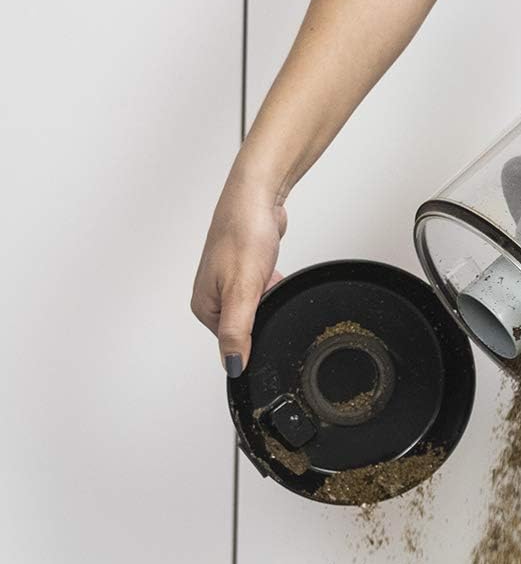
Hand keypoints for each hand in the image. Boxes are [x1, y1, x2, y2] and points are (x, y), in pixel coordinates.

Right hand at [191, 175, 286, 375]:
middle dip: (264, 312)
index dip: (255, 332)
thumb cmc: (244, 234)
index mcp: (204, 307)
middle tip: (265, 287)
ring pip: (257, 308)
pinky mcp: (244, 271)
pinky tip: (273, 270)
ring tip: (267, 274)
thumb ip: (237, 332)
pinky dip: (272, 285)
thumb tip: (232, 366)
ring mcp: (227, 283)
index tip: (263, 310)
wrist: (257, 197)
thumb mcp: (242, 291)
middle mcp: (212, 296)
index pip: (233, 343)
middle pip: (247, 326)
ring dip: (269, 297)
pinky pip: (262, 291)